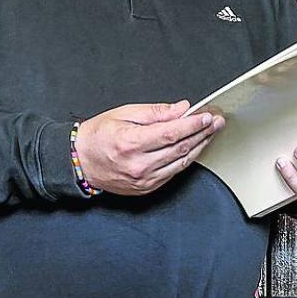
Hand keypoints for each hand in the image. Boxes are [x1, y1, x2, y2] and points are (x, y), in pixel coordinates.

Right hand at [76, 101, 224, 195]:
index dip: (193, 125)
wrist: (80, 162)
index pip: (172, 133)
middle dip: (202, 133)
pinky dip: (186, 159)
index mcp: (131, 143)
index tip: (207, 116)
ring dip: (199, 146)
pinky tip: (194, 148)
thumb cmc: (98, 136)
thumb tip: (180, 109)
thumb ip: (155, 112)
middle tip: (216, 122)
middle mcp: (138, 165)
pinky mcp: (146, 188)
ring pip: (181, 163)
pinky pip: (173, 173)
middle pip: (180, 148)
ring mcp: (143, 180)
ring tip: (210, 133)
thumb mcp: (123, 113)